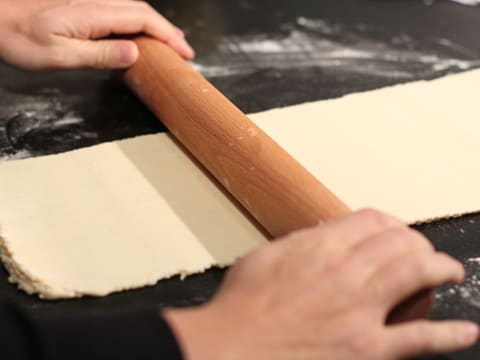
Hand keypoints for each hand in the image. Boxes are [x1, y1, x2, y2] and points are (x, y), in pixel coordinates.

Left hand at [0, 0, 193, 69]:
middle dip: (168, 31)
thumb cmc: (19, 39)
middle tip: (185, 50)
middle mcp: (96, 3)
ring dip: (156, 25)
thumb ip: (99, 55)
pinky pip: (120, 11)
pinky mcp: (83, 6)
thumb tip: (134, 55)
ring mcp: (90, 3)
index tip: (184, 53)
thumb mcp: (59, 56)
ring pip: (134, 9)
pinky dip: (139, 22)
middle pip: (143, 12)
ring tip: (171, 42)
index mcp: (94, 14)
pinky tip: (141, 33)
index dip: (167, 36)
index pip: (142, 21)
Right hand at [165, 209, 478, 359]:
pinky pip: (420, 338)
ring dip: (441, 269)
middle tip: (422, 250)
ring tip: (449, 272)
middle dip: (417, 242)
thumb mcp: (266, 256)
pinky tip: (465, 331)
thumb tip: (325, 236)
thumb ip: (302, 242)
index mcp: (320, 246)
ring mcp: (360, 310)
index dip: (390, 222)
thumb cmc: (242, 306)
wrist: (230, 349)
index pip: (372, 219)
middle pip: (401, 241)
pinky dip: (448, 334)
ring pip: (417, 274)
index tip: (393, 230)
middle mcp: (346, 271)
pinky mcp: (367, 349)